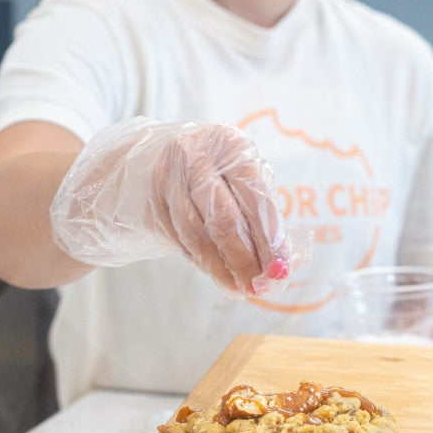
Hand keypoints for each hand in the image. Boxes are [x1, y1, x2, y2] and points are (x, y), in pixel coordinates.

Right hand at [50, 117, 286, 294]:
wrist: (154, 161)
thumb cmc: (213, 175)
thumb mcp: (239, 181)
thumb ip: (261, 216)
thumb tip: (282, 264)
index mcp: (231, 144)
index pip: (255, 197)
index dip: (269, 238)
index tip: (280, 269)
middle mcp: (196, 154)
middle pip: (225, 218)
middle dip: (245, 259)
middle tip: (259, 287)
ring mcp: (167, 177)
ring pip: (199, 235)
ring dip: (222, 268)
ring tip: (240, 288)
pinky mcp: (150, 200)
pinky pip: (181, 240)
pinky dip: (203, 262)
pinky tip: (219, 275)